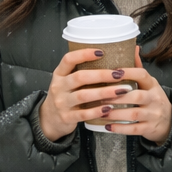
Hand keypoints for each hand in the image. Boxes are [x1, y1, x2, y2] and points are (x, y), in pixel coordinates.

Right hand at [38, 45, 170, 143]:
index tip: (101, 52)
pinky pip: (84, 114)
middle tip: (120, 74)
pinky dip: (97, 111)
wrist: (49, 119)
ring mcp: (61, 103)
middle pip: (80, 77)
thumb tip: (109, 55)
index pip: (68, 59)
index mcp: (59, 74)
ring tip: (122, 90)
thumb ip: (82, 71)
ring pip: (83, 95)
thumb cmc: (65, 96)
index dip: (84, 54)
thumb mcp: (66, 81)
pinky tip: (109, 108)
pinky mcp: (66, 117)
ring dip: (104, 92)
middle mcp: (59, 87)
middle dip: (102, 75)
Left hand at [101, 47, 171, 143]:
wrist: (169, 122)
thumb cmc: (152, 99)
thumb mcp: (149, 83)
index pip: (142, 75)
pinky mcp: (149, 128)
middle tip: (99, 96)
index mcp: (152, 85)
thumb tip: (132, 46)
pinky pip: (134, 129)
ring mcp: (153, 115)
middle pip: (137, 96)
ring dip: (115, 113)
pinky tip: (107, 126)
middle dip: (117, 96)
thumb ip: (138, 68)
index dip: (128, 73)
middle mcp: (155, 99)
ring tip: (100, 111)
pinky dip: (120, 128)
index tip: (112, 72)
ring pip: (134, 114)